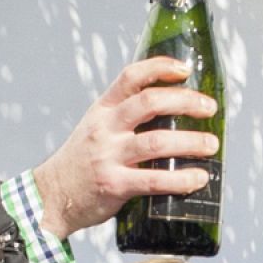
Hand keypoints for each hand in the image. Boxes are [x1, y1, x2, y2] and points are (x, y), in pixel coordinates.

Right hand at [32, 57, 219, 238]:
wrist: (51, 195)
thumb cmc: (82, 162)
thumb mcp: (96, 128)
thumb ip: (125, 118)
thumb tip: (172, 112)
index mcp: (103, 110)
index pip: (131, 77)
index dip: (160, 67)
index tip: (185, 69)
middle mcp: (105, 128)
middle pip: (150, 103)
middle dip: (186, 102)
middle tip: (209, 108)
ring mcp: (108, 156)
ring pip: (157, 142)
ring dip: (191, 142)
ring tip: (211, 145)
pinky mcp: (114, 185)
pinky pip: (154, 181)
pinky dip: (181, 179)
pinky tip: (198, 178)